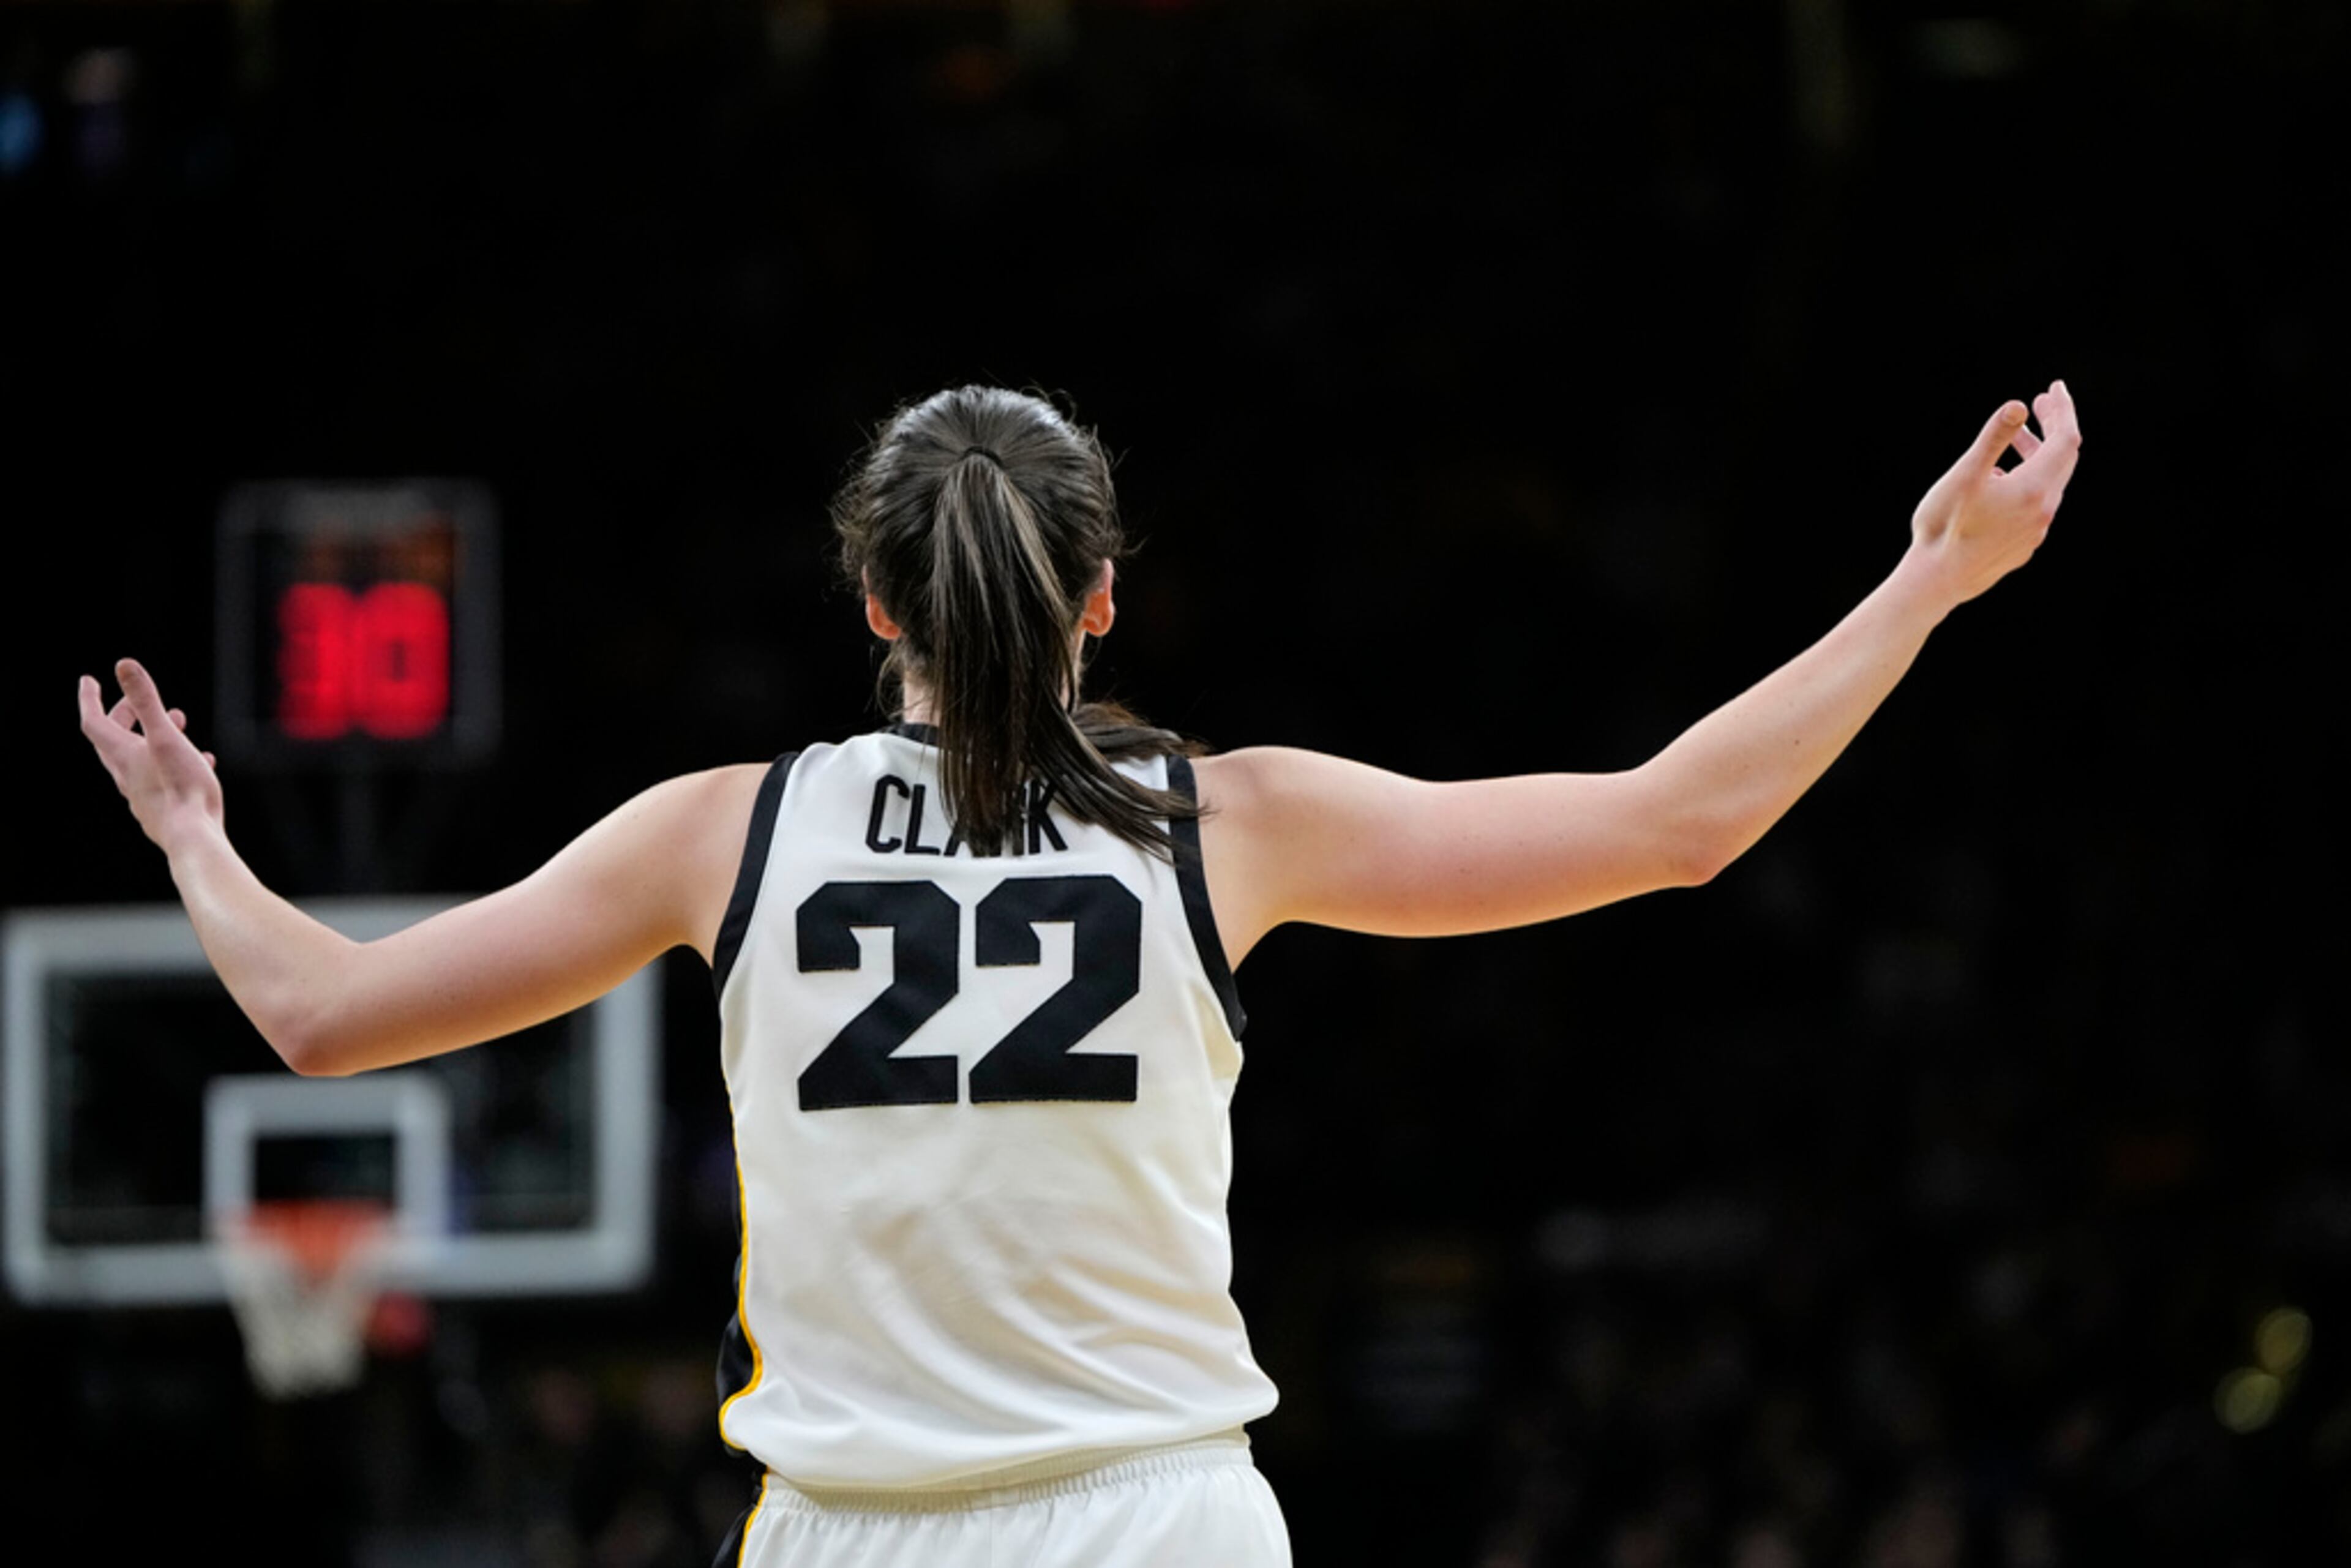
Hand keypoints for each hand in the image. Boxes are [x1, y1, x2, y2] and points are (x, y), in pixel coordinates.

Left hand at [78, 659, 223, 850]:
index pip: (95, 723)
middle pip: (114, 741)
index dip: (90, 699)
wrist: (194, 838)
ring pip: (140, 759)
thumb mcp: (166, 737)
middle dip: (124, 716)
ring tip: (178, 722)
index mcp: (124, 756)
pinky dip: (174, 761)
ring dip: (152, 736)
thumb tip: (124, 665)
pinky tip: (201, 761)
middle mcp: (127, 775)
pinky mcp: (163, 809)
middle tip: (136, 702)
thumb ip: (147, 701)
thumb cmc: (181, 788)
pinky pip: (163, 778)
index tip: (89, 681)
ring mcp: (144, 794)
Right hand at [1908, 380, 2082, 607]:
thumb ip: (1993, 438)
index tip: (2054, 388)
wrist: (1936, 581)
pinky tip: (2002, 481)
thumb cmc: (1945, 526)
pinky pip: (2036, 504)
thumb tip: (2018, 405)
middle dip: (2054, 427)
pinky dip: (2029, 481)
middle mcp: (2043, 510)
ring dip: (2039, 455)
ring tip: (2018, 439)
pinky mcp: (2023, 546)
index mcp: (2034, 489)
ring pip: (2050, 482)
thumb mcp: (1965, 474)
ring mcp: (2035, 531)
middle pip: (2063, 459)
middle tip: (2040, 404)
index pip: (2066, 439)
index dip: (2063, 410)